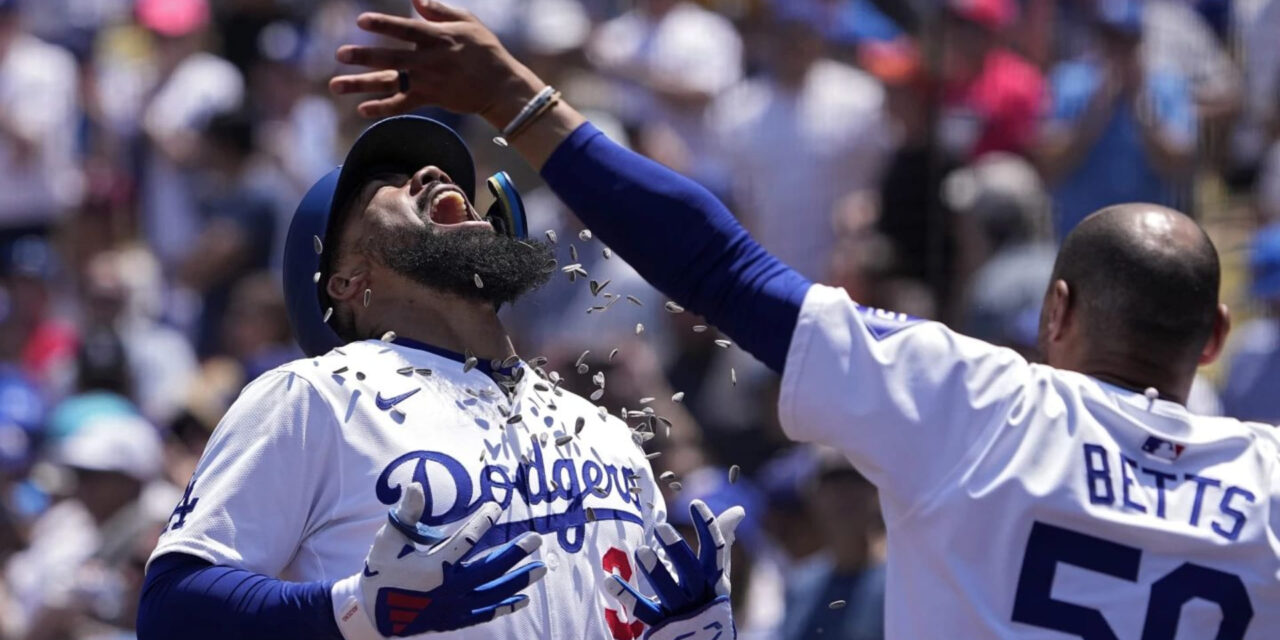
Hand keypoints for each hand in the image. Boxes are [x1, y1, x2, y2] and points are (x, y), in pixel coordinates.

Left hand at [329, 0, 541, 120]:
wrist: (502, 86)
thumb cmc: (485, 50)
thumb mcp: (467, 22)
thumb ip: (439, 10)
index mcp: (437, 38)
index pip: (406, 29)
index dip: (384, 25)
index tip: (361, 22)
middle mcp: (429, 60)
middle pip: (391, 58)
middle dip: (364, 56)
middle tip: (339, 54)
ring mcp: (428, 81)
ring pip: (390, 83)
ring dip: (361, 84)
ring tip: (335, 85)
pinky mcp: (431, 98)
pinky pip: (402, 105)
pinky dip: (383, 108)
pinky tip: (362, 109)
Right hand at [331, 484, 545, 638]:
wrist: (372, 614)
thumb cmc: (381, 572)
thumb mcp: (388, 541)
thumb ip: (406, 514)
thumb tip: (417, 486)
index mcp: (432, 568)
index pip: (464, 541)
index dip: (482, 522)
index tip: (496, 506)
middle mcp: (448, 589)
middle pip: (489, 570)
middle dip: (514, 554)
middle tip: (536, 539)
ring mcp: (454, 606)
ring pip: (494, 593)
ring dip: (519, 580)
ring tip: (542, 567)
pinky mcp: (455, 619)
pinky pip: (486, 613)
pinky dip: (505, 606)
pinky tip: (524, 598)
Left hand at [605, 500, 745, 639]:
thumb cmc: (710, 601)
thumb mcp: (719, 574)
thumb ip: (723, 542)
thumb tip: (738, 511)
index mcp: (715, 581)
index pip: (715, 552)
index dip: (708, 528)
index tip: (695, 503)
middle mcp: (700, 596)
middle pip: (691, 573)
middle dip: (678, 550)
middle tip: (661, 527)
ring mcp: (681, 613)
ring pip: (669, 593)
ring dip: (655, 572)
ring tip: (640, 550)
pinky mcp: (663, 627)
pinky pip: (644, 612)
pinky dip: (627, 596)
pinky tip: (610, 581)